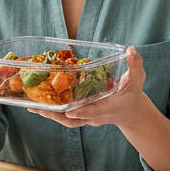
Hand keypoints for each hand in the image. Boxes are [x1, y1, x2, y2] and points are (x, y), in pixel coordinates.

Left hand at [32, 47, 151, 129]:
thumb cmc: (133, 95)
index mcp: (108, 108)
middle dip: (56, 116)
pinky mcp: (82, 117)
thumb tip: (131, 49)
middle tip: (39, 109)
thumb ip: (135, 65)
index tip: (69, 113)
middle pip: (73, 120)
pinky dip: (53, 113)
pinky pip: (65, 117)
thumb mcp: (137, 79)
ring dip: (50, 115)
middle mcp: (95, 116)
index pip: (94, 111)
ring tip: (33, 107)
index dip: (81, 112)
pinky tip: (39, 105)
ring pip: (67, 121)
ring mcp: (87, 118)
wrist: (132, 113)